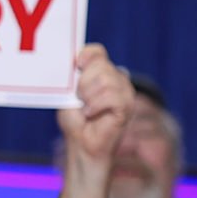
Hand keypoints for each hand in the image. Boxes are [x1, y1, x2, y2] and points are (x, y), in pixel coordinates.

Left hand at [55, 45, 129, 197]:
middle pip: (100, 65)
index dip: (86, 55)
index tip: (76, 66)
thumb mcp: (69, 93)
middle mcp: (118, 80)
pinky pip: (111, 96)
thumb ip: (73, 76)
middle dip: (83, 83)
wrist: (82, 146)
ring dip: (89, 97)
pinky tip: (92, 114)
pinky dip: (96, 106)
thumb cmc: (76, 121)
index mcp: (103, 73)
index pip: (97, 51)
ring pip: (106, 79)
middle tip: (80, 100)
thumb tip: (72, 60)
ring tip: (87, 110)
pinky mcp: (127, 107)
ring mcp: (125, 92)